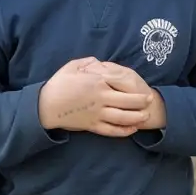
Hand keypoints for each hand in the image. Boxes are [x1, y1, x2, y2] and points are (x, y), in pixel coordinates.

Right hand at [38, 57, 164, 136]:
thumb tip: (100, 63)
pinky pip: (111, 130)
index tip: (144, 88)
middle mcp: (101, 98)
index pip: (123, 84)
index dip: (136, 87)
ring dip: (136, 117)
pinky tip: (131, 130)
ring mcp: (97, 114)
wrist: (45, 106)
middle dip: (141, 102)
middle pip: (128, 102)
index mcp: (97, 82)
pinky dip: (123, 131)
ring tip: (145, 116)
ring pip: (123, 117)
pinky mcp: (92, 125)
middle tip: (150, 101)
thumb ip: (89, 63)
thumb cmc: (58, 84)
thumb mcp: (72, 66)